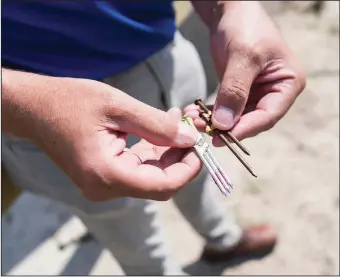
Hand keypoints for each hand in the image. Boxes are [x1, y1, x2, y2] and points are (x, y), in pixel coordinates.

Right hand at [2, 71, 201, 200]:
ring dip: (169, 152)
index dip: (188, 169)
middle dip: (181, 157)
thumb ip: (157, 125)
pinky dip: (154, 152)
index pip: (162, 186)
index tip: (201, 146)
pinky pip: (138, 170)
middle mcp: (105, 187)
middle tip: (193, 129)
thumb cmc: (70, 101)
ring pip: (151, 176)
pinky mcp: (104, 176)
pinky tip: (163, 129)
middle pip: (159, 183)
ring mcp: (104, 185)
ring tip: (180, 122)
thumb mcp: (118, 106)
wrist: (36, 108)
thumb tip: (190, 138)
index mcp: (106, 174)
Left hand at [188, 1, 305, 144]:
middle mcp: (274, 92)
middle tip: (203, 131)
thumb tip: (224, 124)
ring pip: (236, 117)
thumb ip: (235, 90)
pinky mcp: (239, 92)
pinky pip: (226, 108)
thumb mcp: (243, 57)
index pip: (269, 115)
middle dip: (227, 127)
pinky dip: (211, 113)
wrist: (231, 12)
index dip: (247, 128)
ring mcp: (256, 94)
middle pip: (251, 119)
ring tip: (195, 121)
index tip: (224, 137)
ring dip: (215, 122)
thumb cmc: (246, 27)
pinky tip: (196, 113)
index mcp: (287, 84)